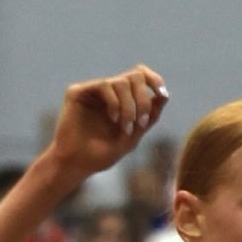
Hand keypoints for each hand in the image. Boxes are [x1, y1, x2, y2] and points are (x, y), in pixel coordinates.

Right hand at [47, 64, 168, 178]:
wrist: (76, 165)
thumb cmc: (101, 156)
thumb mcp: (131, 139)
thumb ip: (148, 119)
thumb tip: (165, 95)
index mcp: (122, 100)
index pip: (141, 77)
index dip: (154, 80)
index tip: (163, 93)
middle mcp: (109, 92)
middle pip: (135, 76)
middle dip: (142, 99)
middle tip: (141, 121)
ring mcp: (93, 91)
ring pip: (121, 82)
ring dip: (129, 107)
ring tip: (125, 128)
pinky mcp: (78, 92)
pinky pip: (104, 85)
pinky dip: (114, 103)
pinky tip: (114, 119)